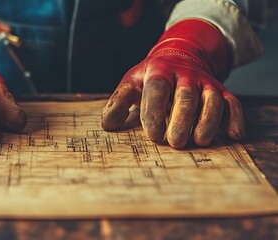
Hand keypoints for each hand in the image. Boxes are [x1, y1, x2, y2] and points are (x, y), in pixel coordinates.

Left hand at [102, 20, 243, 147]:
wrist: (179, 56)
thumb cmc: (150, 77)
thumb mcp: (131, 84)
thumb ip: (118, 103)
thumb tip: (107, 125)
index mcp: (159, 72)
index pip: (157, 90)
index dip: (154, 112)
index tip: (152, 136)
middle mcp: (185, 75)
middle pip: (185, 96)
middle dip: (181, 119)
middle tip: (175, 143)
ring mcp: (205, 82)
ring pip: (211, 99)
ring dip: (208, 120)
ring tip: (201, 141)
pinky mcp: (221, 91)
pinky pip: (232, 102)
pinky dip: (235, 118)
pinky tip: (234, 135)